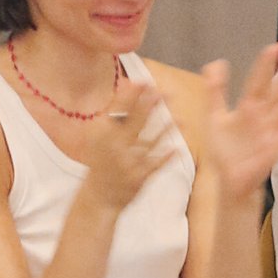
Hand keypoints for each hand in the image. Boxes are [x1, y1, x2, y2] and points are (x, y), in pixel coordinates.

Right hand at [76, 78, 181, 213]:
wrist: (98, 197)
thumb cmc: (102, 160)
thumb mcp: (99, 135)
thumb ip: (115, 110)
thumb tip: (128, 82)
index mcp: (100, 133)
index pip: (116, 110)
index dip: (130, 95)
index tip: (143, 81)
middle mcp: (112, 146)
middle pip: (134, 122)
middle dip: (149, 107)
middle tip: (164, 91)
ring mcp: (126, 162)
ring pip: (149, 143)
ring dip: (164, 131)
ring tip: (180, 120)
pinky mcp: (138, 178)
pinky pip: (155, 165)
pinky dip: (166, 158)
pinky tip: (177, 149)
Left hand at [199, 45, 277, 203]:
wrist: (229, 179)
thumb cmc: (225, 149)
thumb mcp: (215, 116)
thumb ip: (215, 90)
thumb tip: (217, 62)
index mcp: (249, 106)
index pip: (260, 80)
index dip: (268, 64)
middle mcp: (264, 115)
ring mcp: (273, 129)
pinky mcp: (276, 146)